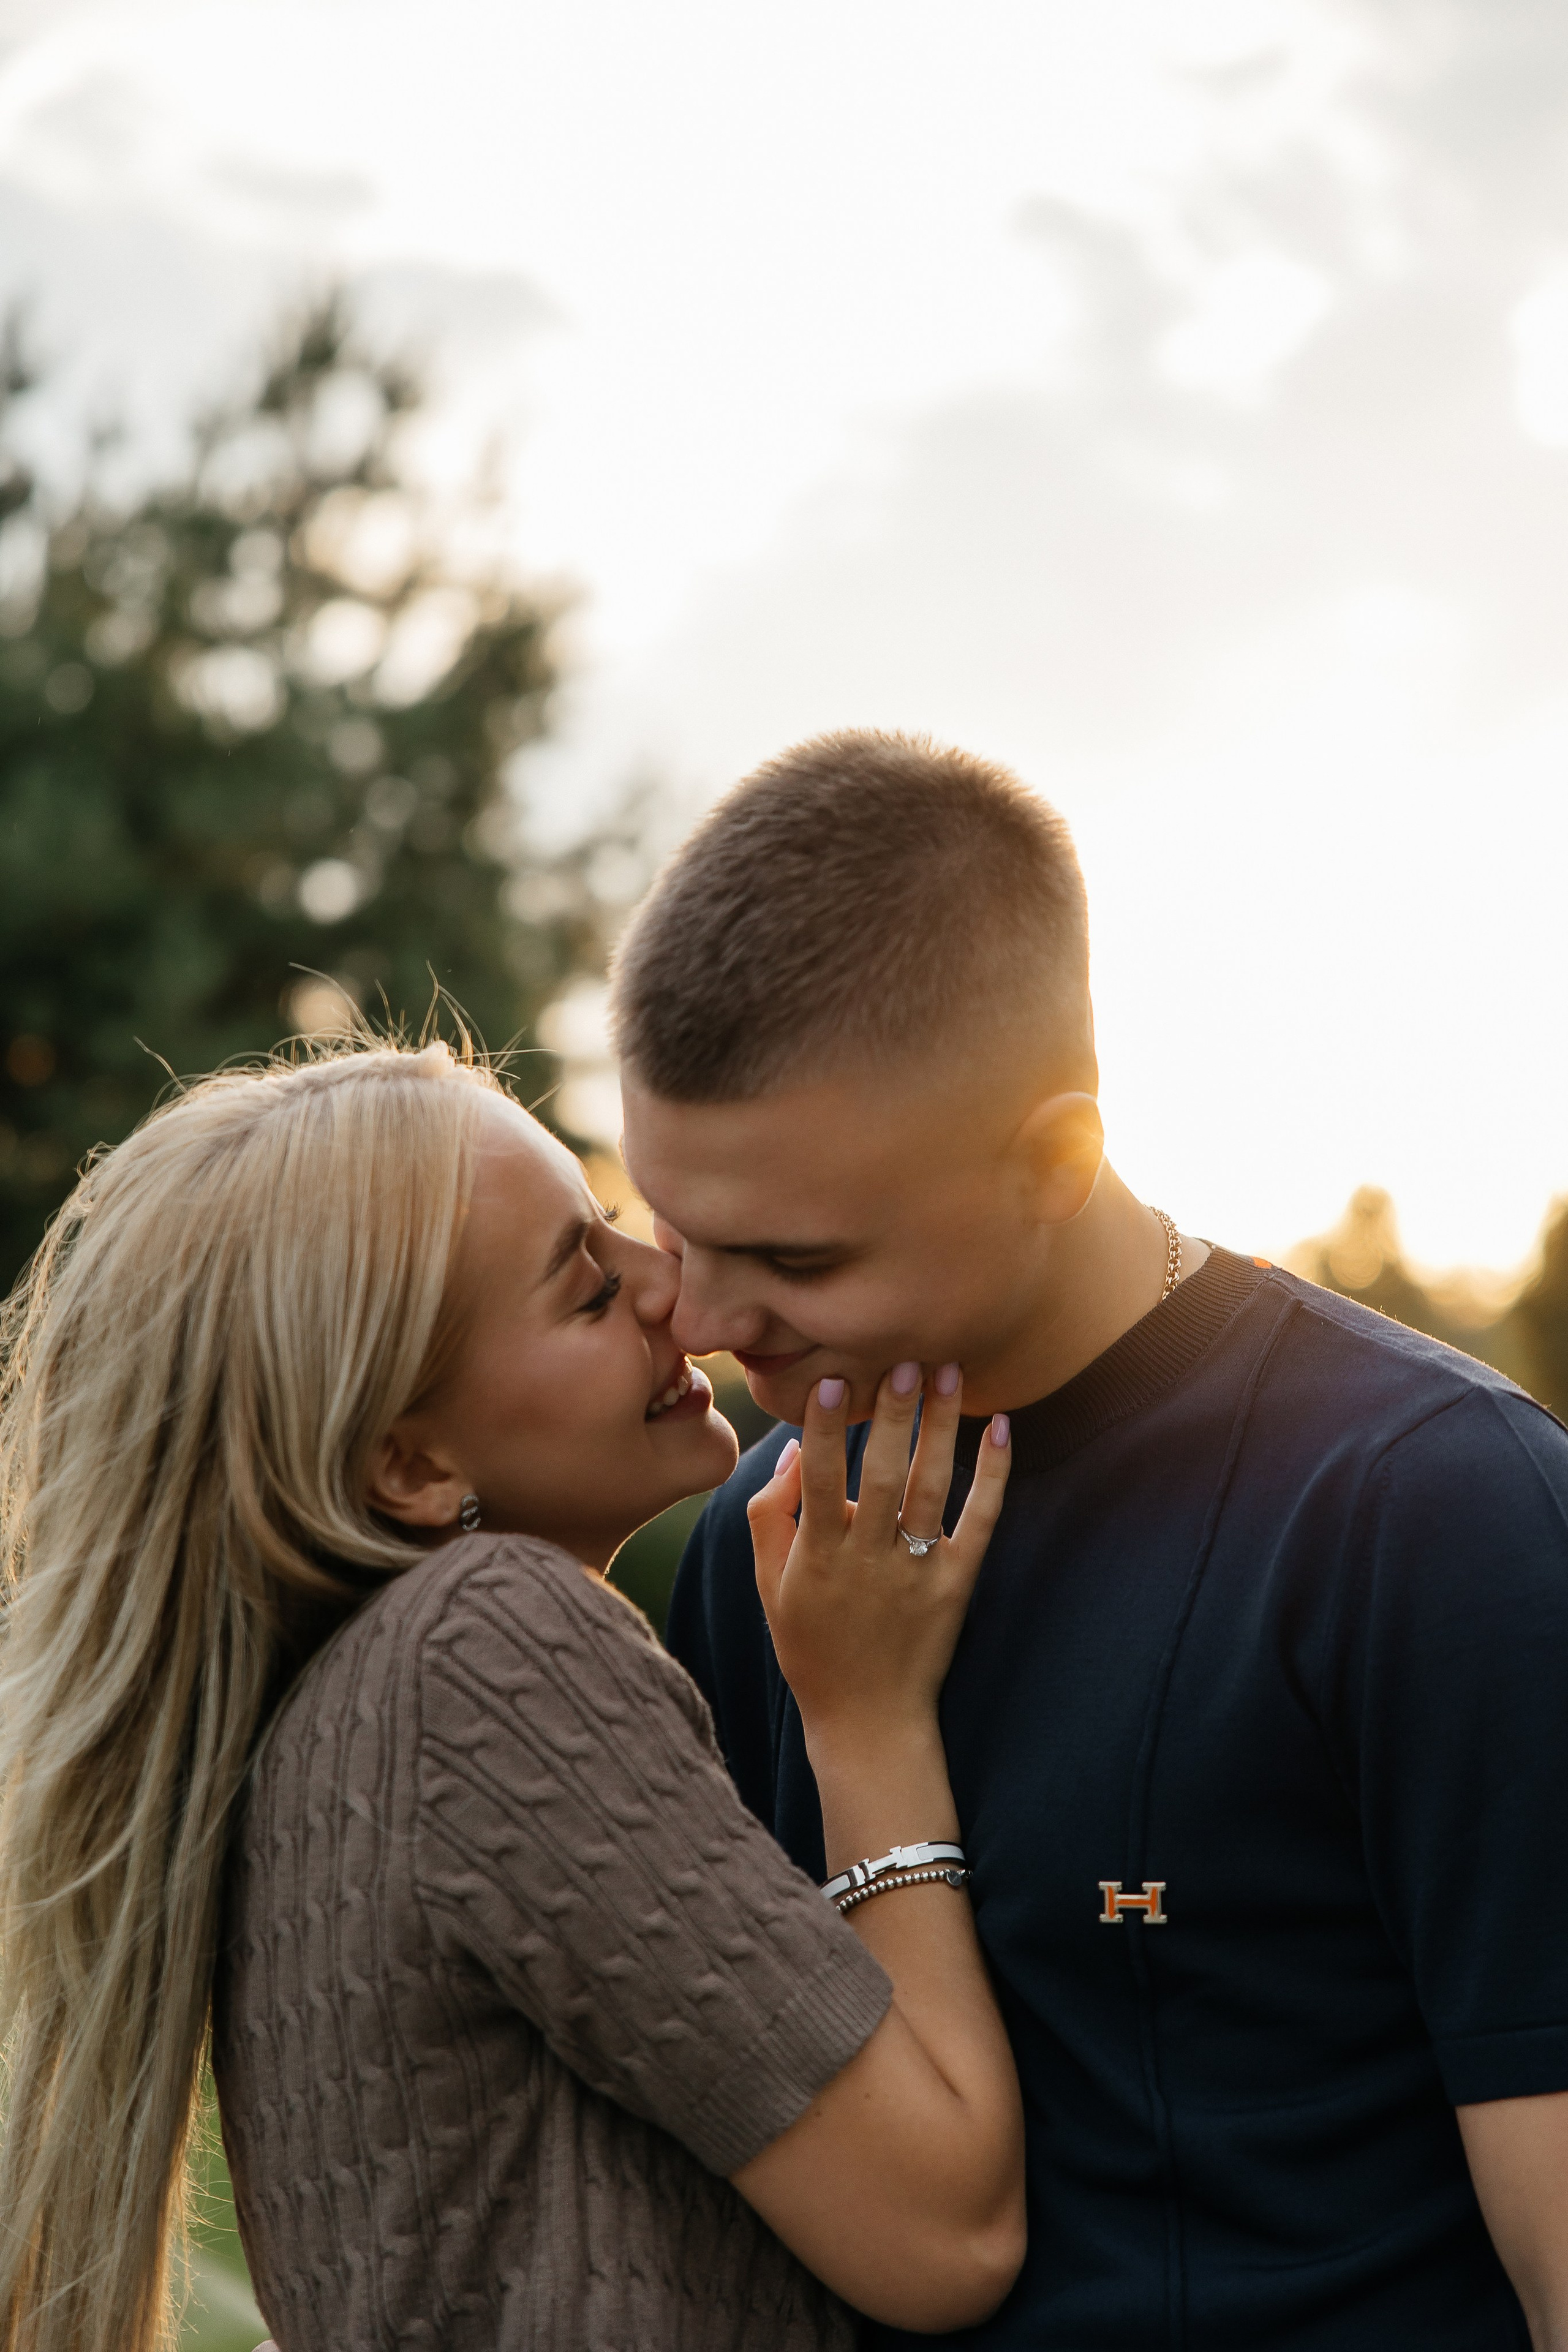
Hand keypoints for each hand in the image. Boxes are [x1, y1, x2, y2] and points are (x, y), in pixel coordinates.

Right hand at [748, 1362, 1010, 1753]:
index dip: (826, 1429)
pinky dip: (993, 1476)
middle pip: (881, 1476)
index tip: (833, 1379)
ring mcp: (916, 1573)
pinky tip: (1001, 1430)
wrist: (867, 1719)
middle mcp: (868, 1562)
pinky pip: (979, 1523)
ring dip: (941, 1427)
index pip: (821, 1481)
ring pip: (931, 1489)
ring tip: (948, 1372)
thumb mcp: (769, 1585)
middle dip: (892, 1416)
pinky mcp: (957, 1585)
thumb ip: (769, 1516)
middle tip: (903, 1361)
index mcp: (819, 1558)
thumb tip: (792, 1451)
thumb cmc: (810, 1646)